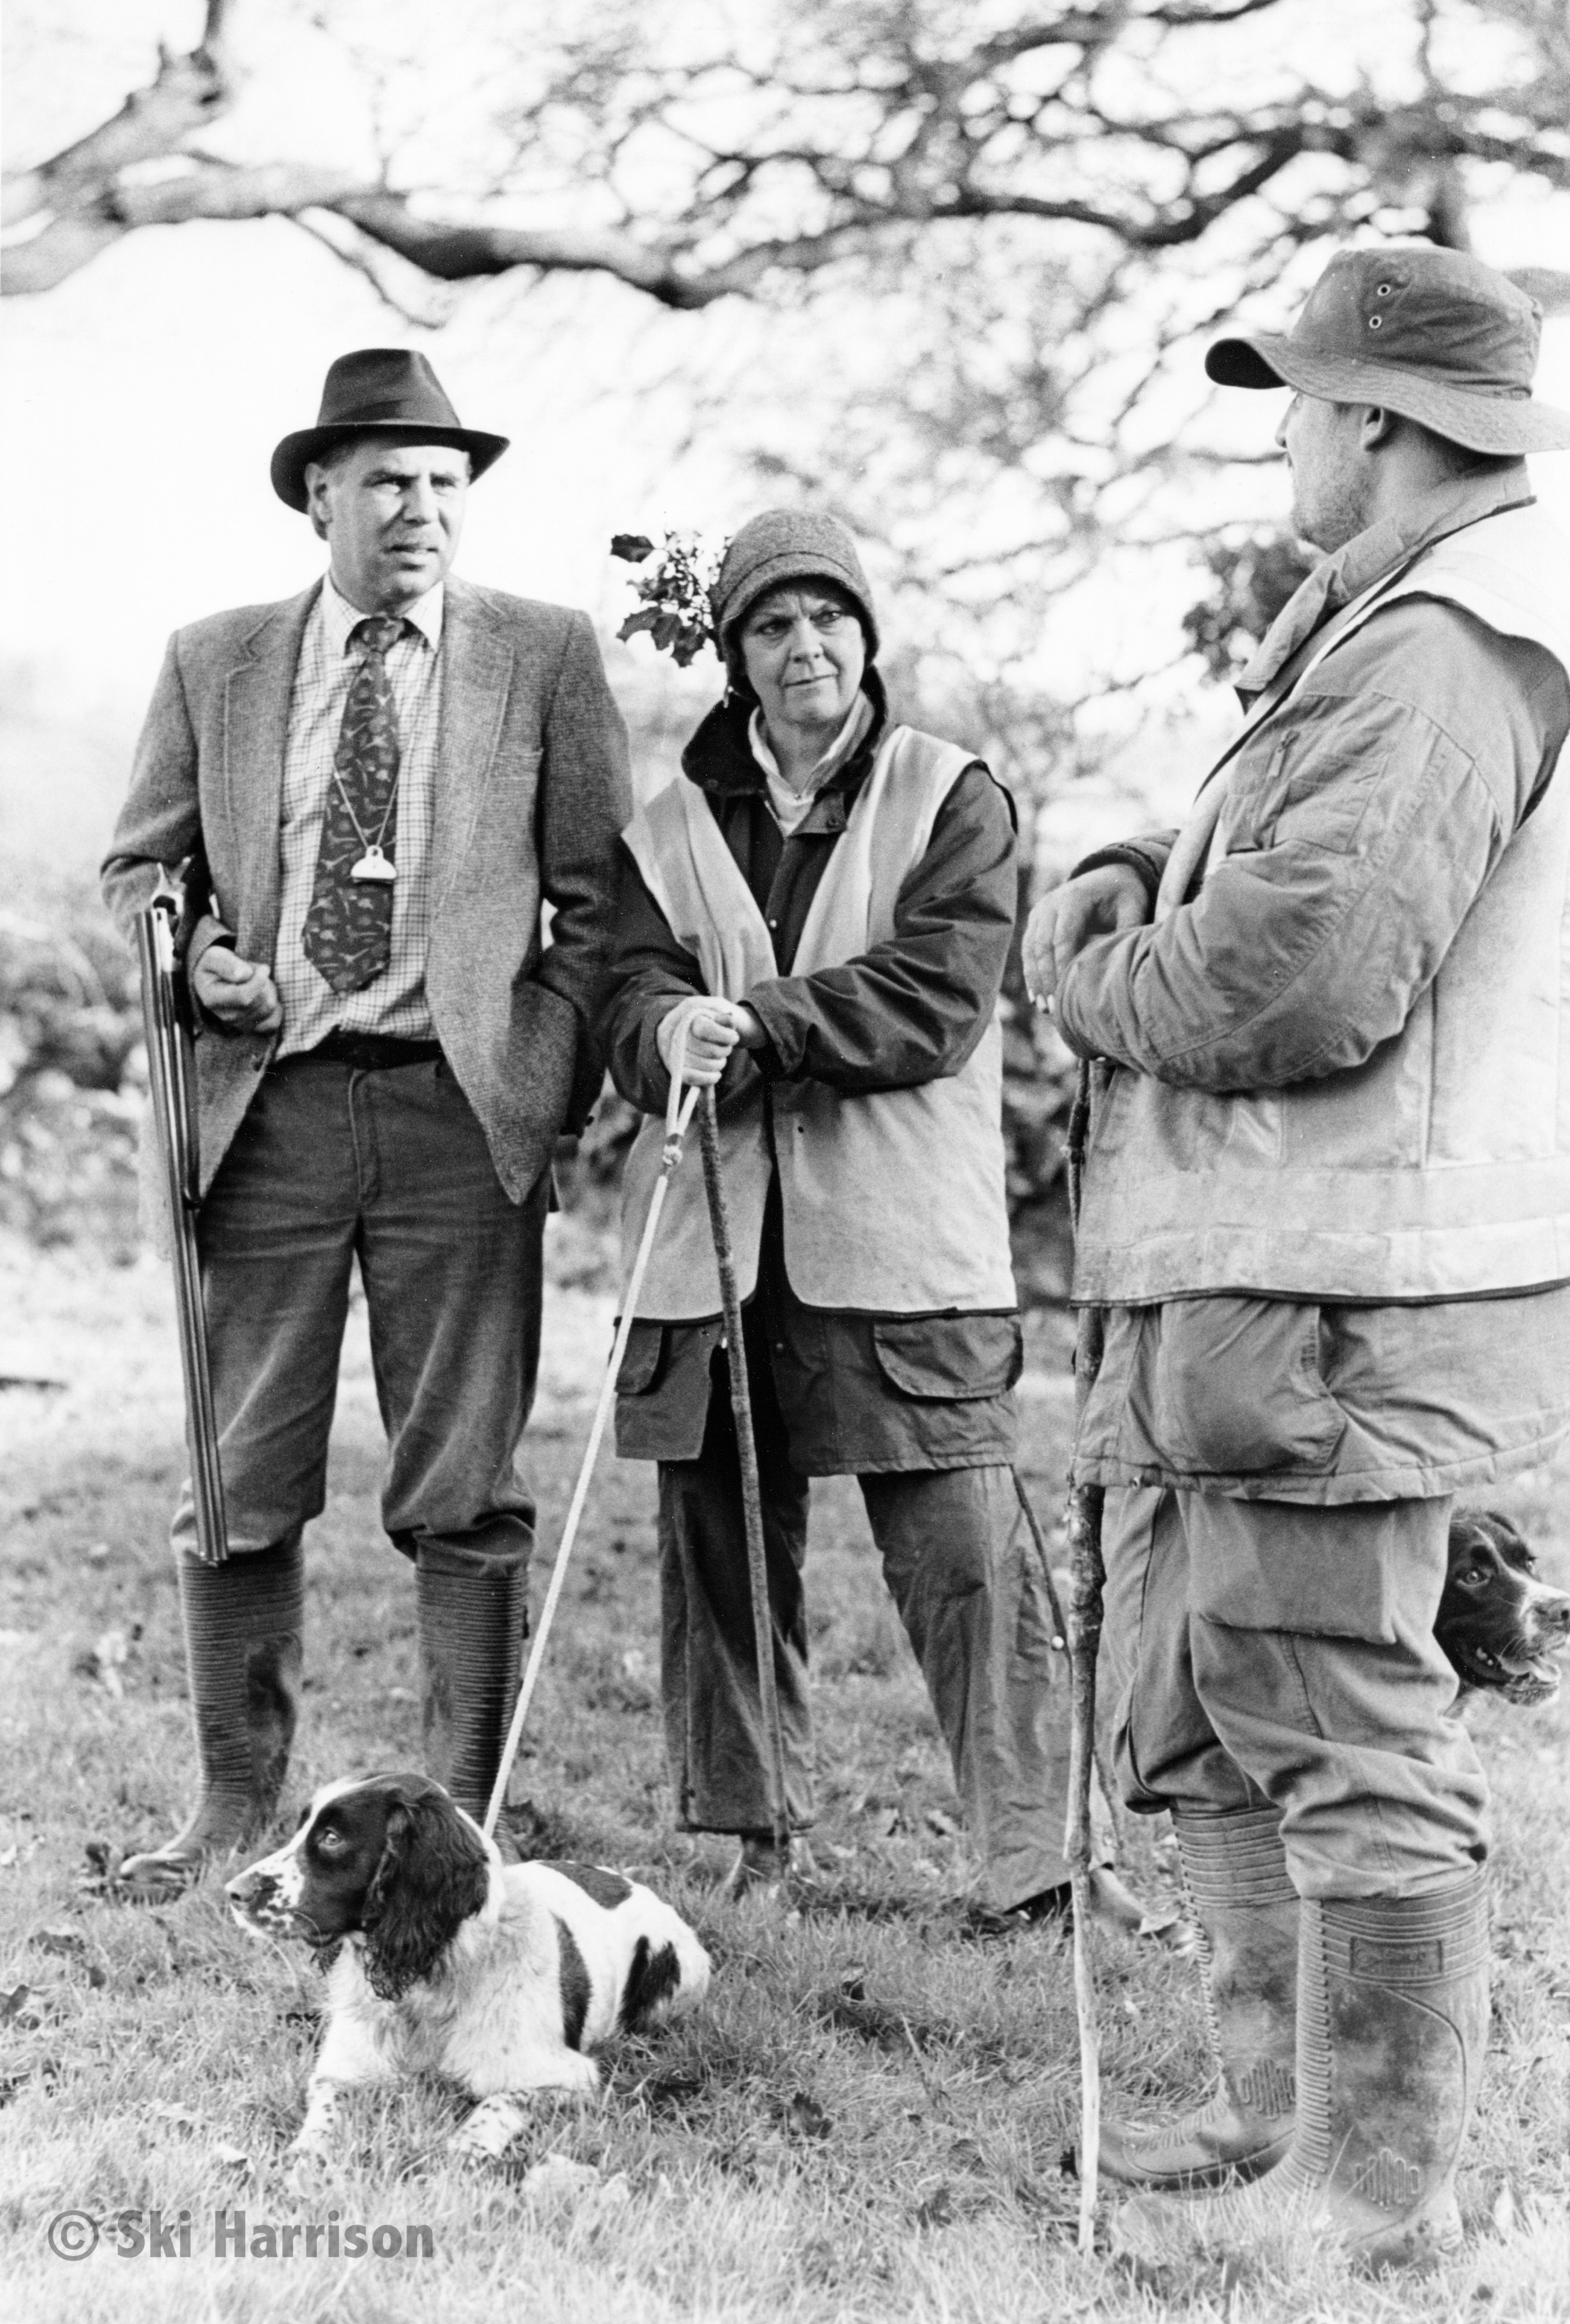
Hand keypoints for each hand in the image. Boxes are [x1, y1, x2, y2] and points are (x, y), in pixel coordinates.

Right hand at [192, 944, 283, 1033]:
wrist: (213, 980)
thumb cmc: (214, 966)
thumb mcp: (214, 957)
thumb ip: (227, 964)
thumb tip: (244, 974)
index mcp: (212, 1000)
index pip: (243, 997)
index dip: (259, 981)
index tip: (264, 968)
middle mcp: (225, 1017)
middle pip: (259, 1001)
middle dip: (264, 982)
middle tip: (257, 972)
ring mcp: (239, 1025)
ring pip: (269, 1008)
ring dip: (269, 991)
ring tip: (258, 982)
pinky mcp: (251, 1028)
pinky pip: (273, 1021)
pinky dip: (275, 1007)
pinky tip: (265, 995)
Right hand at [655, 998, 763, 1087]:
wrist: (690, 1028)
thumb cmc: (709, 1018)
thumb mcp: (718, 1010)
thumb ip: (725, 1016)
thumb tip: (730, 1021)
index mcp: (684, 1013)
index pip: (703, 1028)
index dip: (723, 1035)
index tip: (734, 1037)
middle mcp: (672, 1031)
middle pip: (705, 1049)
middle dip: (722, 1051)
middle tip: (727, 1048)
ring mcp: (669, 1051)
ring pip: (700, 1065)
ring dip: (717, 1064)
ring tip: (721, 1059)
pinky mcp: (672, 1067)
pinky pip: (690, 1077)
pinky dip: (707, 1078)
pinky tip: (716, 1074)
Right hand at [1022, 865, 1148, 1013]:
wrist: (1107, 875)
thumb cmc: (1123, 895)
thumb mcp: (1133, 907)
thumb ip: (1126, 931)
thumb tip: (1118, 965)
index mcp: (1074, 897)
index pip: (1063, 937)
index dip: (1062, 967)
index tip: (1067, 994)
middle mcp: (1051, 903)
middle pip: (1042, 946)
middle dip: (1046, 979)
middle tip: (1053, 1008)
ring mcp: (1039, 912)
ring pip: (1030, 950)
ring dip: (1035, 980)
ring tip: (1043, 1008)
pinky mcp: (1035, 922)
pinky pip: (1028, 950)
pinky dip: (1031, 974)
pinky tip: (1035, 996)